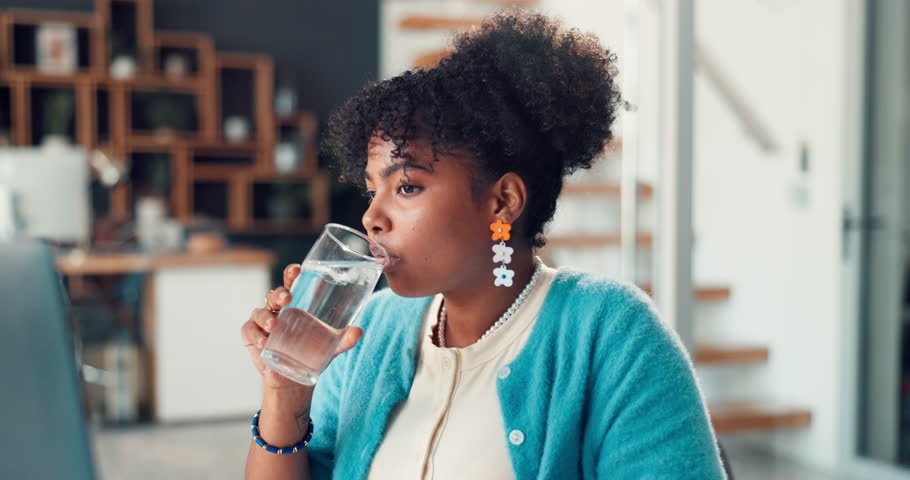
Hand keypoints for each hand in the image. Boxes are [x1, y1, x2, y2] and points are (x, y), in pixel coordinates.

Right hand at [241, 263, 363, 390]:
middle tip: (287, 299)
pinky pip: (249, 331)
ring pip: (259, 312)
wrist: (294, 378)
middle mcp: (277, 310)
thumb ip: (345, 339)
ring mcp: (262, 323)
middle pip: (274, 295)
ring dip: (265, 317)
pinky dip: (254, 335)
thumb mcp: (331, 347)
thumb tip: (359, 331)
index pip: (292, 283)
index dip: (291, 274)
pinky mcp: (252, 337)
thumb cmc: (311, 353)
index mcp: (296, 305)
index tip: (297, 269)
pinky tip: (263, 342)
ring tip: (274, 326)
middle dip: (279, 294)